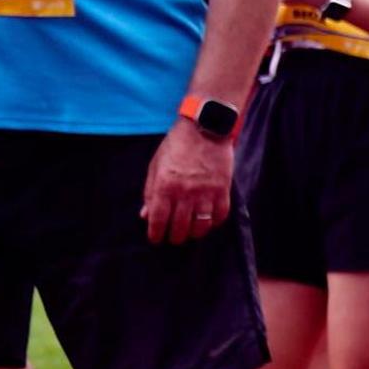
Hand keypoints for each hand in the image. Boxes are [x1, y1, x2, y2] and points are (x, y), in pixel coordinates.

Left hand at [138, 126, 235, 245]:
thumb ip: (150, 192)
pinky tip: (208, 221)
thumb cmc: (176, 146)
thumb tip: (145, 215)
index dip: (156, 234)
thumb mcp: (155, 166)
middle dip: (175, 237)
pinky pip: (220, 215)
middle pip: (180, 227)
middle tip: (173, 237)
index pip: (158, 219)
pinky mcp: (223, 189)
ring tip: (190, 232)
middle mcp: (185, 192)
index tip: (156, 239)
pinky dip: (213, 222)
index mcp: (164, 186)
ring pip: (201, 226)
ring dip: (194, 233)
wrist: (205, 128)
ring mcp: (206, 192)